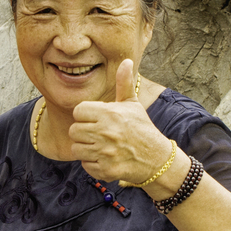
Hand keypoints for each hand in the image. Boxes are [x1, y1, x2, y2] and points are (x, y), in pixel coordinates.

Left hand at [69, 59, 172, 183]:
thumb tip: (127, 60)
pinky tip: (104, 158)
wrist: (157, 159)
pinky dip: (92, 164)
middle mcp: (105, 132)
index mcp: (109, 113)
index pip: (78, 111)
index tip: (95, 119)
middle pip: (74, 131)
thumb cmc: (142, 129)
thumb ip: (124, 83)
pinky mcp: (106, 170)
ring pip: (77, 149)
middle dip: (83, 133)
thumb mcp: (133, 104)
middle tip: (96, 134)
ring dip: (86, 149)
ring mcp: (105, 153)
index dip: (85, 116)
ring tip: (99, 146)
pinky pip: (85, 165)